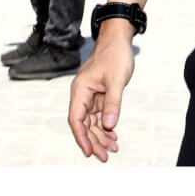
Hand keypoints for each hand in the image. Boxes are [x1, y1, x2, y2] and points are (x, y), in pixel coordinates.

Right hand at [68, 28, 134, 161]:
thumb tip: (109, 125)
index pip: (76, 119)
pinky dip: (106, 126)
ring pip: (92, 122)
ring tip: (112, 148)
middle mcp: (82, 94)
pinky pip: (100, 115)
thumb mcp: (116, 80)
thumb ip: (112, 103)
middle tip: (105, 156)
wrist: (118, 39)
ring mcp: (91, 95)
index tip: (89, 152)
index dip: (81, 137)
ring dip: (101, 135)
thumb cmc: (115, 54)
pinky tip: (113, 135)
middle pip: (84, 124)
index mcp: (81, 89)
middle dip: (94, 141)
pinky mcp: (99, 95)